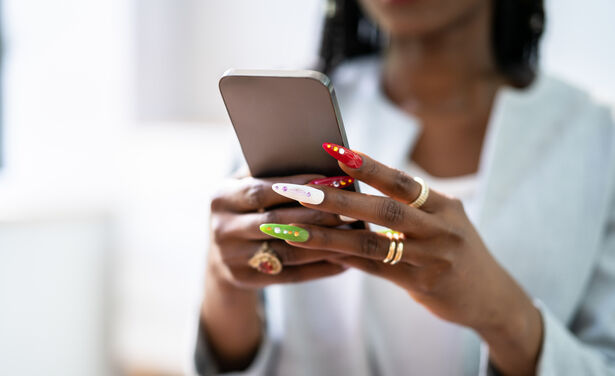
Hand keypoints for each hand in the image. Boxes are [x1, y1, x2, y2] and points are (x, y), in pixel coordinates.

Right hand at [208, 173, 347, 288]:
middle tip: (350, 209)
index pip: (261, 191)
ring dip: (324, 244)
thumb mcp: (246, 186)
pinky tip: (345, 261)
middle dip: (317, 215)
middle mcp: (222, 228)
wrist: (221, 253)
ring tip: (353, 235)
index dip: (296, 187)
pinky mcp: (246, 279)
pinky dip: (319, 268)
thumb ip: (271, 173)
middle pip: (277, 222)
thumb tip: (316, 158)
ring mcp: (231, 257)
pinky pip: (290, 275)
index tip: (329, 181)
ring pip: (287, 251)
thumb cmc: (246, 208)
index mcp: (220, 197)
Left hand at [267, 145, 542, 375]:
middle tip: (302, 191)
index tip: (335, 151)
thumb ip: (409, 206)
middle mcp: (441, 228)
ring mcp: (434, 258)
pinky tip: (322, 254)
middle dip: (339, 199)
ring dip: (332, 235)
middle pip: (384, 209)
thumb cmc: (456, 252)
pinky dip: (348, 260)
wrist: (491, 297)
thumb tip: (359, 188)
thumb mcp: (443, 221)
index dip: (368, 166)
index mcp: (444, 205)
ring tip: (297, 228)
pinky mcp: (425, 284)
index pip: (401, 181)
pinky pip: (378, 270)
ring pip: (374, 243)